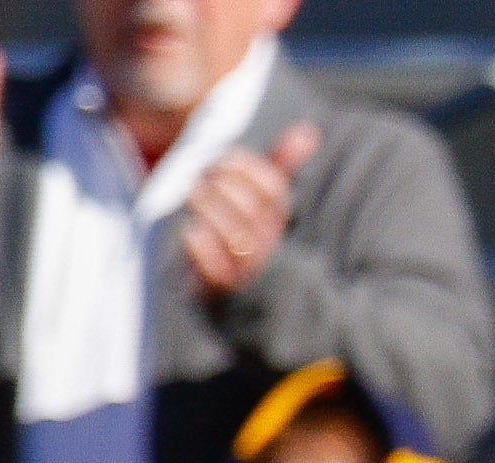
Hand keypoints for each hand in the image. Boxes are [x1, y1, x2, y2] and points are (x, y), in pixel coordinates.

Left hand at [179, 122, 315, 301]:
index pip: (272, 189)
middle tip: (203, 174)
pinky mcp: (220, 290)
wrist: (244, 299)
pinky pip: (214, 269)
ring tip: (192, 194)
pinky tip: (188, 232)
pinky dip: (200, 248)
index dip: (249, 170)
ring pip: (234, 236)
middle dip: (226, 187)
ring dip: (210, 210)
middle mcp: (266, 243)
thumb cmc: (250, 241)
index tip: (225, 158)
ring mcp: (245, 269)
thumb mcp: (267, 204)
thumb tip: (306, 132)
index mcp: (278, 220)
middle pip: (252, 209)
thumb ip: (282, 168)